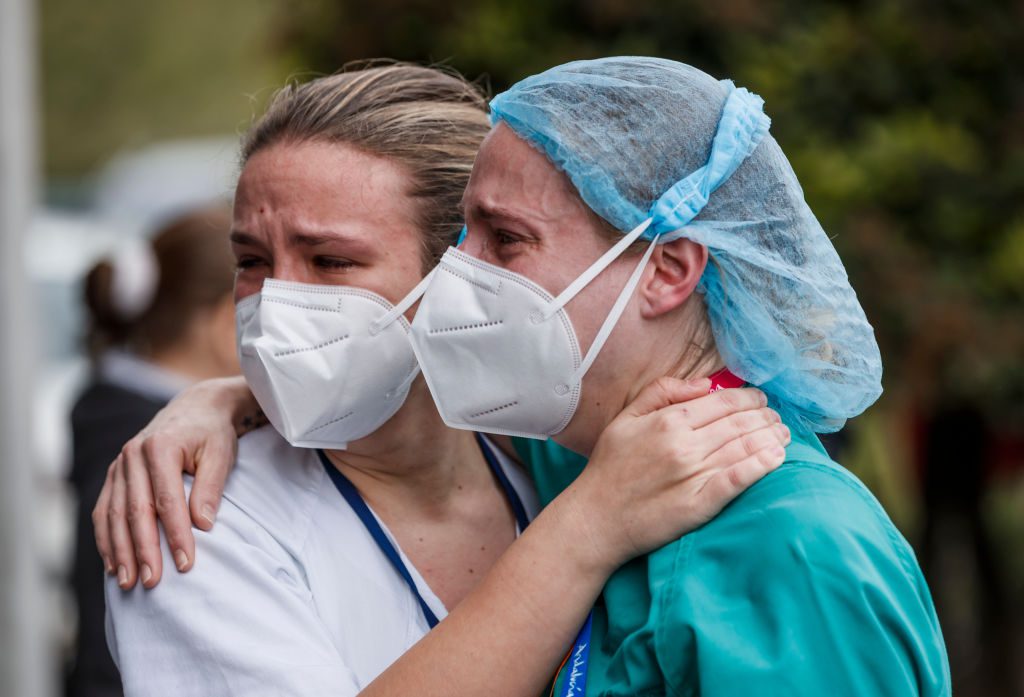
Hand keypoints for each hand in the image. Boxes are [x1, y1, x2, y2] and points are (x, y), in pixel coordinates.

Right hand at [93, 376, 256, 589]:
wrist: (196, 408)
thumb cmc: (212, 434)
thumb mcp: (221, 454)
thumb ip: (210, 488)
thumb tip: (203, 525)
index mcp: (161, 447)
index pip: (167, 501)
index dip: (175, 535)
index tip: (186, 565)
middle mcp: (133, 455)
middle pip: (136, 511)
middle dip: (143, 551)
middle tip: (152, 583)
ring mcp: (120, 464)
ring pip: (115, 514)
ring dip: (120, 551)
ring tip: (128, 583)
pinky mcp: (115, 474)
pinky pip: (105, 509)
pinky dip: (106, 538)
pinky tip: (113, 563)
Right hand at [561, 377, 788, 573]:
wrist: (596, 519)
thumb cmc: (610, 467)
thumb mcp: (626, 418)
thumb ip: (661, 392)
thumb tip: (705, 384)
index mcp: (668, 420)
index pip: (723, 402)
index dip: (748, 398)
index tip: (760, 400)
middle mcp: (685, 445)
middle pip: (739, 423)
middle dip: (765, 417)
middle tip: (777, 417)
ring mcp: (694, 475)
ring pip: (744, 448)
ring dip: (771, 438)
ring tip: (784, 435)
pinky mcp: (700, 504)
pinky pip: (738, 480)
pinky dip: (761, 466)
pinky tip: (777, 459)